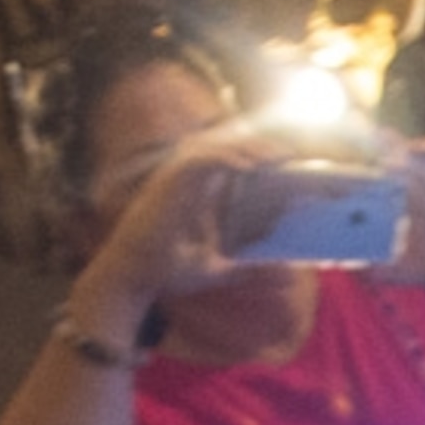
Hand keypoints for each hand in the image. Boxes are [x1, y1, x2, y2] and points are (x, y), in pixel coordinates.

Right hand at [73, 120, 281, 321]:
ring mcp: (175, 179)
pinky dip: (224, 159)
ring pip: (215, 149)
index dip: (257, 157)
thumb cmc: (166, 271)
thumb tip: (285, 276)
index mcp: (198, 193)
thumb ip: (248, 270)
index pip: (230, 164)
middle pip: (226, 150)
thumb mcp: (218, 269)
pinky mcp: (168, 184)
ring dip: (246, 148)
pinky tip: (247, 167)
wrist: (134, 277)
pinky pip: (199, 161)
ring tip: (275, 156)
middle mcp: (187, 180)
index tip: (288, 163)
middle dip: (258, 147)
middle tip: (289, 154)